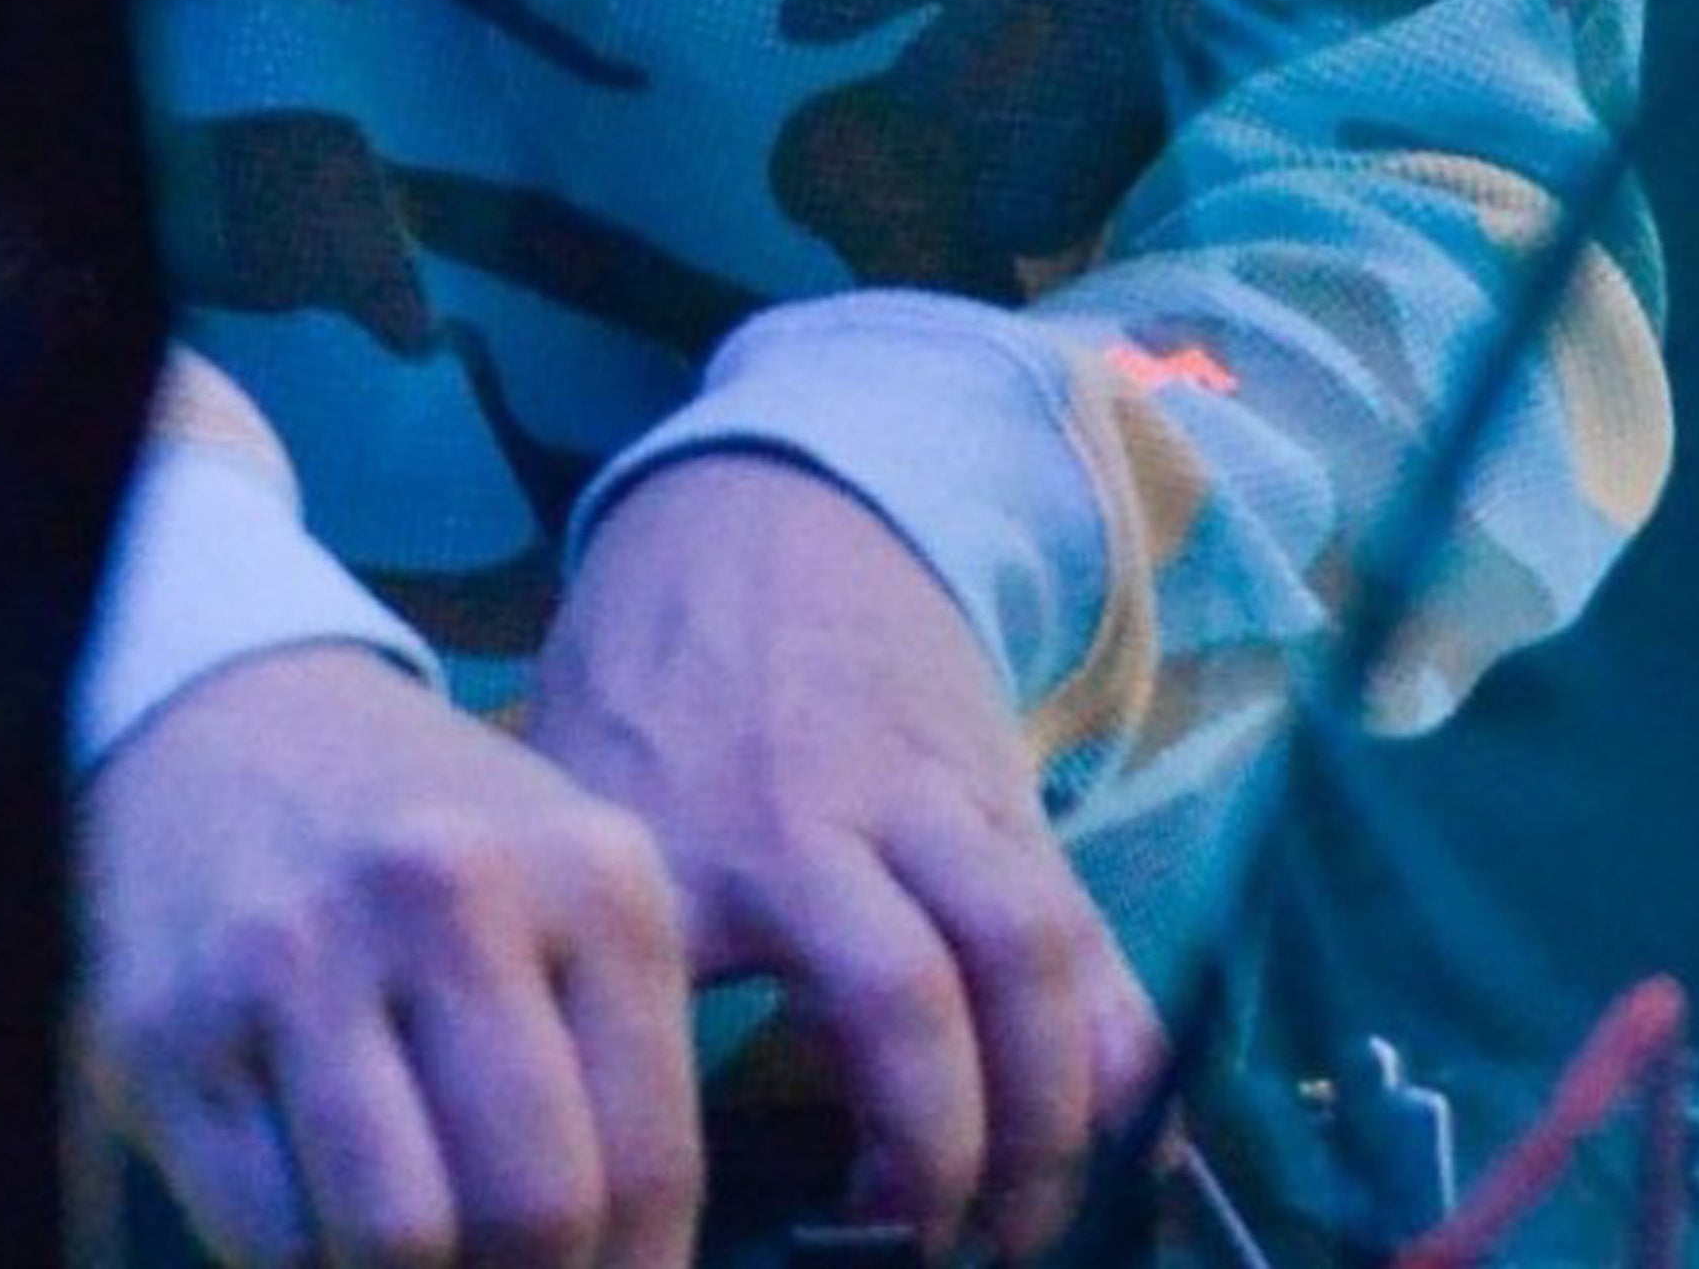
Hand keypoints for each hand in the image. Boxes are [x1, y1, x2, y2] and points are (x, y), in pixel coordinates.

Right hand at [80, 641, 702, 1268]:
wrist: (232, 718)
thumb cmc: (431, 836)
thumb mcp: (568, 895)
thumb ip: (619, 1080)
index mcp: (590, 874)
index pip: (644, 1167)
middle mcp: (449, 893)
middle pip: (530, 1215)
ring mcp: (299, 954)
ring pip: (396, 1242)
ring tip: (420, 1260)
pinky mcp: (171, 1027)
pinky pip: (268, 1239)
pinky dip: (306, 1267)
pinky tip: (322, 1218)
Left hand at [526, 456, 1159, 1259]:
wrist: (765, 506)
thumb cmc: (649, 681)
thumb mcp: (572, 801)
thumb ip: (581, 944)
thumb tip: (582, 1122)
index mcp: (679, 843)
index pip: (684, 1030)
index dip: (704, 1160)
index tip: (695, 1245)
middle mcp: (811, 825)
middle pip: (902, 1006)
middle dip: (933, 1166)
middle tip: (922, 1258)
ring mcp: (928, 802)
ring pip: (1027, 966)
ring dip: (1046, 1125)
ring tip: (1018, 1226)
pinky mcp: (1009, 797)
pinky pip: (1090, 932)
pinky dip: (1124, 1053)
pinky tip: (1126, 1150)